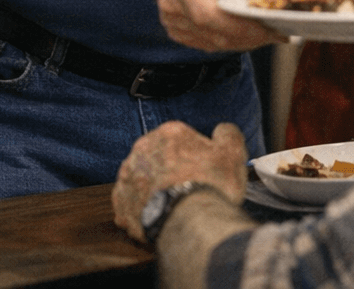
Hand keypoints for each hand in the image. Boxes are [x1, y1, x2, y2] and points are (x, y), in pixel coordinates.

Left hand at [113, 121, 246, 241]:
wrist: (189, 222)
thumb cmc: (211, 185)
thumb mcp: (233, 153)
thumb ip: (228, 134)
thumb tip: (222, 130)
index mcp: (169, 133)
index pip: (181, 137)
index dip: (194, 153)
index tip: (203, 168)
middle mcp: (142, 150)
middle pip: (159, 155)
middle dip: (171, 168)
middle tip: (189, 185)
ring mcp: (127, 177)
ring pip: (143, 177)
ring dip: (154, 186)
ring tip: (174, 202)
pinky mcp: (120, 203)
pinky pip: (131, 201)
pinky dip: (142, 206)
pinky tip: (158, 213)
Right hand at [152, 0, 283, 52]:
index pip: (208, 13)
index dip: (239, 25)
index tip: (269, 28)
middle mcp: (172, 7)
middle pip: (214, 33)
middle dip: (251, 36)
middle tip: (282, 33)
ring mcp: (172, 23)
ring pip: (214, 43)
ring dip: (246, 42)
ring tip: (274, 34)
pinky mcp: (178, 32)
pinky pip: (209, 43)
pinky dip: (233, 41)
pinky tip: (253, 34)